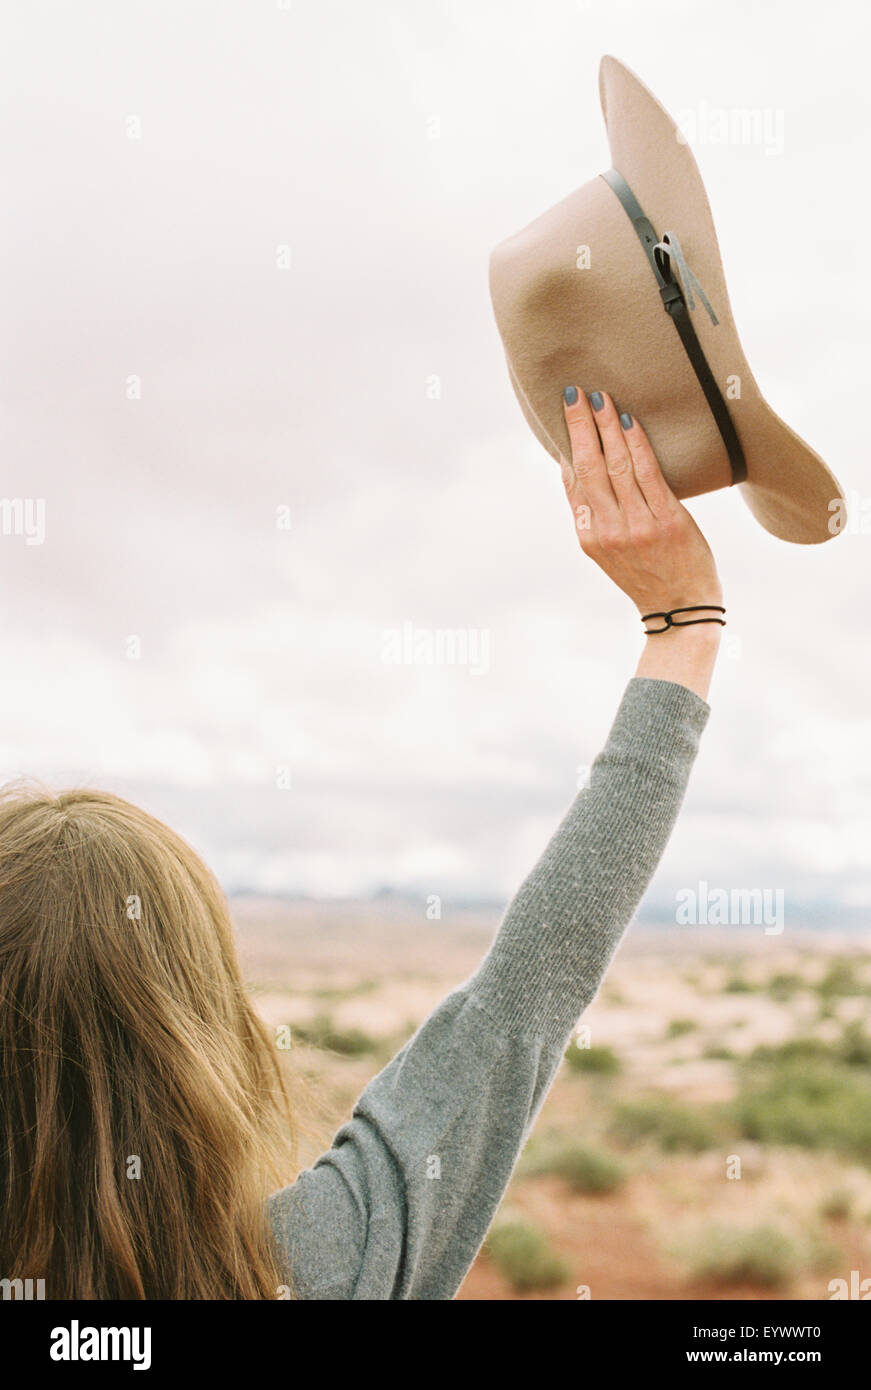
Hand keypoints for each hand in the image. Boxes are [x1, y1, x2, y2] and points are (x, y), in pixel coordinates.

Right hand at [560, 388, 721, 616]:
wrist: (680, 609)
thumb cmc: (647, 575)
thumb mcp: (608, 552)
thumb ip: (594, 515)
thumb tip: (577, 469)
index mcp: (589, 537)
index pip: (573, 482)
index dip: (567, 445)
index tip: (563, 415)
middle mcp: (608, 531)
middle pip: (588, 468)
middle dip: (579, 427)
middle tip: (573, 393)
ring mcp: (637, 526)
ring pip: (615, 466)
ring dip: (606, 427)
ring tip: (599, 398)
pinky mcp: (667, 520)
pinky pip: (647, 474)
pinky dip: (636, 444)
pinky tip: (629, 421)